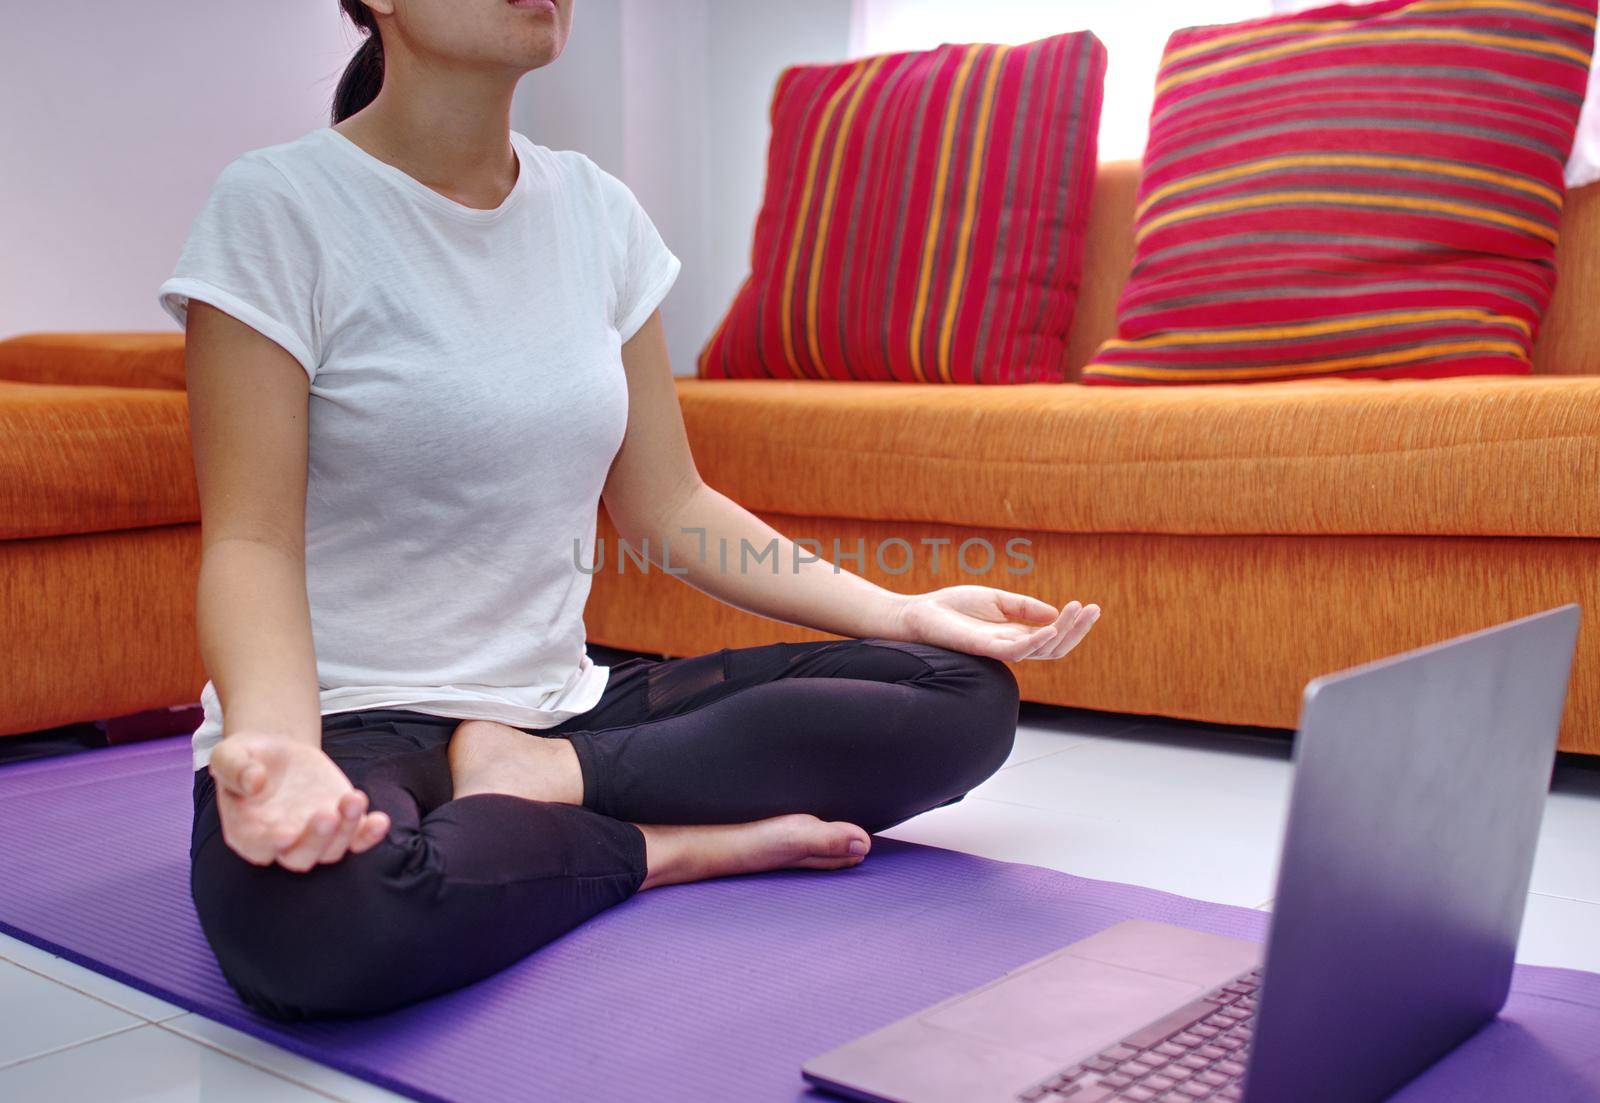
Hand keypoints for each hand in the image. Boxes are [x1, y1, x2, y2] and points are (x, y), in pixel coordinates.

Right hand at [209, 731, 390, 872]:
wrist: (279, 754)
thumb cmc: (247, 759)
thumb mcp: (229, 754)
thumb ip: (235, 768)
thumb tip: (253, 781)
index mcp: (246, 830)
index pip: (258, 847)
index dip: (270, 843)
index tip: (285, 833)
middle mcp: (281, 842)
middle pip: (299, 857)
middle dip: (315, 839)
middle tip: (325, 815)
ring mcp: (313, 836)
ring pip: (331, 849)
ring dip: (346, 830)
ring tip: (353, 799)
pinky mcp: (339, 824)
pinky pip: (357, 839)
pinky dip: (369, 835)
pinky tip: (380, 821)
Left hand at [892, 586, 1099, 662]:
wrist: (920, 614)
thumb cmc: (953, 608)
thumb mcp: (997, 600)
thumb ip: (1025, 607)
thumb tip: (1054, 614)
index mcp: (1016, 634)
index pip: (1054, 636)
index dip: (1074, 624)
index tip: (1092, 606)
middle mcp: (1012, 645)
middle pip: (1055, 646)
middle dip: (1077, 629)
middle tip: (1094, 609)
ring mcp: (1000, 649)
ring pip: (1042, 650)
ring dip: (1064, 632)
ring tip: (1078, 611)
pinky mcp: (985, 649)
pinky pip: (1017, 651)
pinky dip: (1037, 641)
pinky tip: (1051, 628)